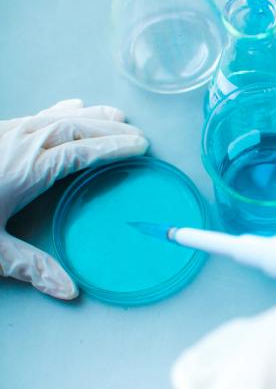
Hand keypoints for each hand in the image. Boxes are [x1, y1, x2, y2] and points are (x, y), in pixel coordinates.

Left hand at [0, 99, 148, 298]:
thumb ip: (30, 266)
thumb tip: (71, 291)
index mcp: (28, 170)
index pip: (82, 152)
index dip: (115, 148)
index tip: (140, 146)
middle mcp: (21, 143)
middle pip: (76, 128)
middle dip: (110, 129)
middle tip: (137, 135)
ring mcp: (7, 132)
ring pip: (58, 117)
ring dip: (91, 116)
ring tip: (116, 115)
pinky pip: (37, 114)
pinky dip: (61, 110)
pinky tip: (70, 106)